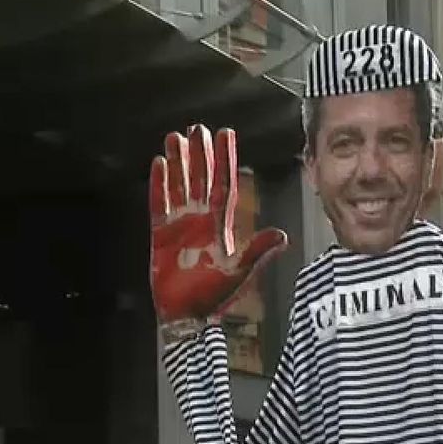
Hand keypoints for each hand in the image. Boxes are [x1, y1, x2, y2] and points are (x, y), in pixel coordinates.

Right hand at [149, 126, 287, 335]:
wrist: (185, 315)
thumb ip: (258, 251)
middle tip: (197, 128)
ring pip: (179, 185)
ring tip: (176, 137)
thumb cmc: (214, 296)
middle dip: (200, 154)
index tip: (226, 134)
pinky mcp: (160, 233)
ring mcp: (179, 224)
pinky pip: (159, 203)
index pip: (224, 184)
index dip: (226, 159)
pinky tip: (159, 163)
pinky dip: (159, 184)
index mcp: (220, 224)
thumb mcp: (240, 272)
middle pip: (200, 179)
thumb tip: (283, 235)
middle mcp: (200, 219)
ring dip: (178, 163)